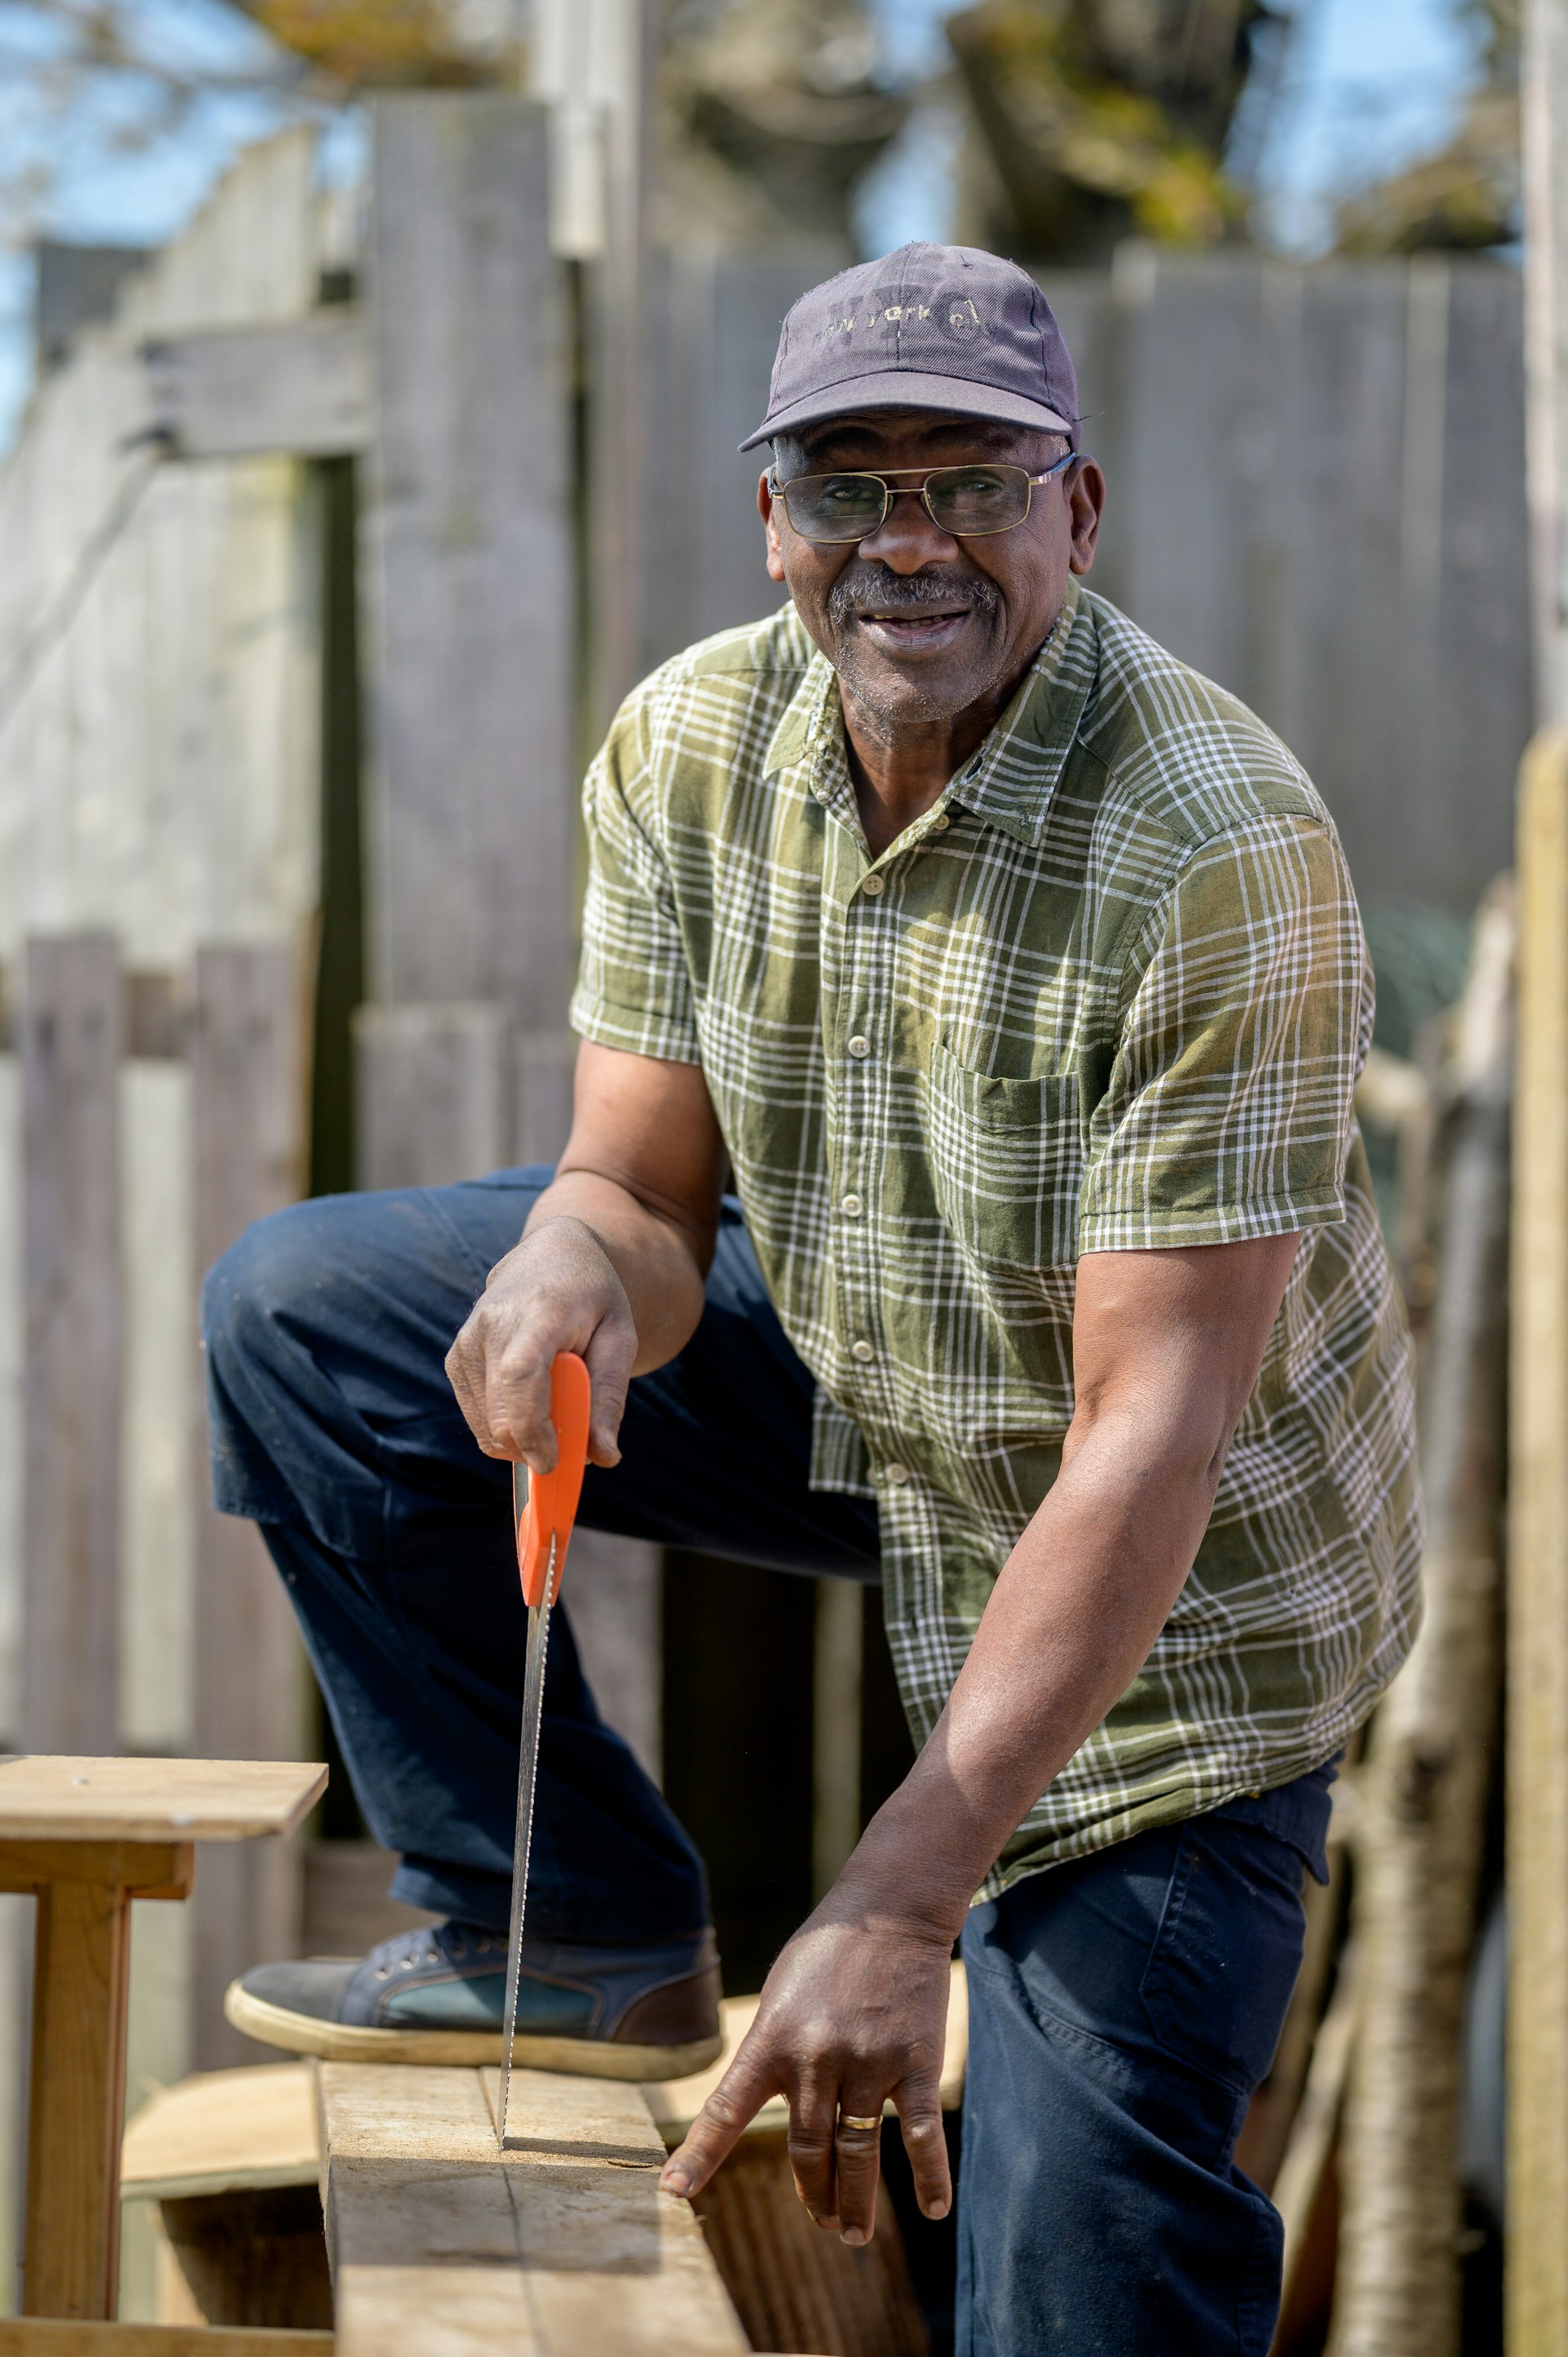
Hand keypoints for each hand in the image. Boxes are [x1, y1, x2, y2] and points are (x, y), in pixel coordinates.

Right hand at [444, 1216, 635, 1471]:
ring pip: (486, 1425)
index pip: (520, 1376)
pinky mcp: (455, 1358)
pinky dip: (506, 1428)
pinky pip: (477, 1418)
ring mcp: (466, 1342)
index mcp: (539, 1312)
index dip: (533, 1429)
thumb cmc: (593, 1298)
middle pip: (499, 1413)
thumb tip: (603, 1457)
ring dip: (522, 1440)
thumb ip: (609, 1398)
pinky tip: (532, 1402)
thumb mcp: (619, 1339)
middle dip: (535, 1447)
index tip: (554, 1461)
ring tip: (556, 1410)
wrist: (551, 1256)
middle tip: (569, 1444)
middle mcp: (492, 1324)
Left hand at [658, 1910, 953, 2243]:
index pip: (725, 2111)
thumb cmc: (827, 1952)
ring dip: (854, 2201)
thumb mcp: (780, 1995)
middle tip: (822, 2223)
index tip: (673, 2194)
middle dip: (812, 2194)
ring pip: (857, 2153)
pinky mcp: (915, 2063)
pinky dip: (930, 2177)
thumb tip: (779, 2115)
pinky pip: (921, 2133)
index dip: (699, 2157)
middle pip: (807, 2150)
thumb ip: (774, 2055)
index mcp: (771, 2039)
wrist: (890, 1910)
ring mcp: (868, 2062)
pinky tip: (934, 2210)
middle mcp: (815, 2058)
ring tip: (853, 2233)